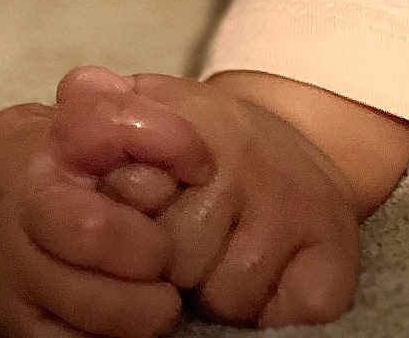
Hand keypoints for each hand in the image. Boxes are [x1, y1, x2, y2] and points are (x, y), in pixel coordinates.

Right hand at [0, 85, 210, 337]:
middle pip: (101, 238)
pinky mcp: (16, 331)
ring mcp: (16, 282)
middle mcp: (20, 220)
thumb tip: (194, 151)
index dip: (171, 152)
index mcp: (36, 161)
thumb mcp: (59, 121)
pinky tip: (117, 317)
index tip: (197, 168)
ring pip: (105, 315)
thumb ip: (121, 123)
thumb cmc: (18, 160)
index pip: (108, 140)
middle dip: (154, 251)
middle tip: (161, 250)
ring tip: (151, 292)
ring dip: (148, 309)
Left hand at [102, 73, 361, 326]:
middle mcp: (244, 165)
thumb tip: (73, 93)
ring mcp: (294, 214)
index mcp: (187, 126)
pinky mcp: (335, 266)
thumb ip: (98, 102)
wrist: (300, 145)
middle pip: (172, 256)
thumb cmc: (203, 139)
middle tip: (181, 239)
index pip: (129, 193)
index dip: (120, 217)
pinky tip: (261, 279)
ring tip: (218, 258)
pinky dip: (264, 314)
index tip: (132, 209)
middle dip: (164, 262)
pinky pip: (277, 318)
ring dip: (213, 292)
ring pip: (224, 296)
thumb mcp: (148, 106)